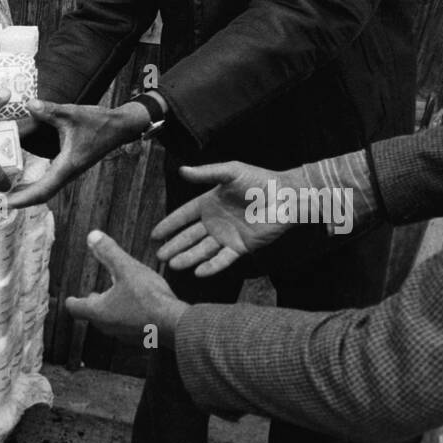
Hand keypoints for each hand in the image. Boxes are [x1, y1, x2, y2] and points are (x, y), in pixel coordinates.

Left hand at [5, 100, 148, 207]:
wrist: (120, 127)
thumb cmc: (99, 122)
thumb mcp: (73, 113)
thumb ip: (50, 110)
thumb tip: (29, 104)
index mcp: (67, 166)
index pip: (42, 190)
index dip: (22, 198)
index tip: (5, 203)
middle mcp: (67, 173)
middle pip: (40, 196)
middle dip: (19, 201)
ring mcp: (68, 172)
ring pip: (44, 191)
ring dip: (25, 195)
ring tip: (3, 196)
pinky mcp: (68, 168)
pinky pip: (48, 183)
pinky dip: (33, 186)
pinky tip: (21, 183)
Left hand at [66, 231, 188, 348]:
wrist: (175, 324)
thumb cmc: (149, 298)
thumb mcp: (127, 269)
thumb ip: (109, 253)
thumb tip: (92, 236)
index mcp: (98, 311)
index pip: (77, 308)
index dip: (72, 302)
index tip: (70, 300)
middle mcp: (108, 326)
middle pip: (93, 316)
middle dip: (93, 304)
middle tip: (93, 296)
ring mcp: (124, 334)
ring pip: (111, 322)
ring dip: (111, 310)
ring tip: (116, 300)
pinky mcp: (140, 338)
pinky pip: (128, 327)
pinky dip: (127, 317)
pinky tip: (138, 309)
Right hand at [152, 162, 295, 276]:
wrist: (287, 196)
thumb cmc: (260, 180)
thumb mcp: (231, 172)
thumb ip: (206, 173)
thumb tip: (181, 170)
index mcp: (210, 203)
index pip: (184, 216)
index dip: (169, 225)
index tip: (154, 234)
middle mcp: (215, 222)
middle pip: (189, 237)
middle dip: (174, 246)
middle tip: (159, 256)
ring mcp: (227, 236)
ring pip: (202, 250)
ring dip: (188, 258)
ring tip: (173, 265)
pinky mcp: (241, 247)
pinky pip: (223, 259)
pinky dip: (211, 266)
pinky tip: (198, 272)